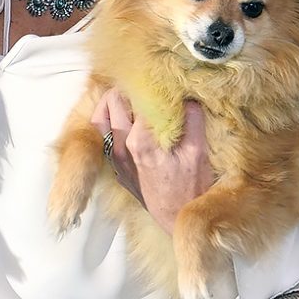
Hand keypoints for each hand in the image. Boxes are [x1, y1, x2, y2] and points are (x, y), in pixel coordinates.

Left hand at [91, 91, 212, 234]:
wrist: (178, 219)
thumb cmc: (191, 188)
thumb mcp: (198, 151)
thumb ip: (192, 119)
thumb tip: (187, 95)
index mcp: (141, 140)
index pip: (136, 98)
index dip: (148, 85)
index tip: (158, 80)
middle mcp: (122, 147)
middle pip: (113, 102)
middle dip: (126, 89)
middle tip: (142, 85)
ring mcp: (115, 158)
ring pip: (100, 118)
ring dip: (111, 103)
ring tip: (127, 96)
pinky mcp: (116, 166)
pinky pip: (102, 136)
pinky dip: (108, 121)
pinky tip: (124, 118)